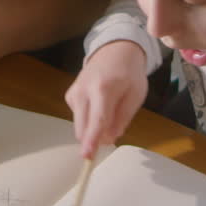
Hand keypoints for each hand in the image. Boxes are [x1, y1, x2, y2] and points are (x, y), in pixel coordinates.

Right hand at [65, 41, 147, 158]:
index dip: (92, 140)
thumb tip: (110, 138)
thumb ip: (123, 117)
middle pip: (83, 127)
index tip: (86, 156)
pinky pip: (79, 118)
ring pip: (79, 125)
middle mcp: (84, 91)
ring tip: (109, 109)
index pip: (97, 120)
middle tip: (114, 128)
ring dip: (93, 128)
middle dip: (95, 138)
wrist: (114, 50)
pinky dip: (89, 119)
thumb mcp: (136, 95)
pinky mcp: (69, 96)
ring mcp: (74, 93)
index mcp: (104, 89)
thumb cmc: (130, 73)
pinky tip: (99, 104)